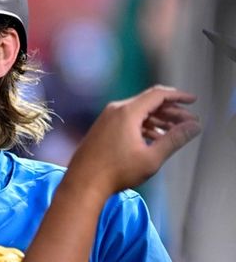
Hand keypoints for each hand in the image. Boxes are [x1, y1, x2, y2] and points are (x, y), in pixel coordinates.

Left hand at [67, 85, 201, 195]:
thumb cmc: (116, 171)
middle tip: (190, 121)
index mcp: (127, 112)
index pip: (157, 94)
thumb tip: (194, 126)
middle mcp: (115, 110)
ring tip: (177, 131)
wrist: (83, 182)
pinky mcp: (103, 128)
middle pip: (149, 103)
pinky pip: (128, 120)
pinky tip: (157, 138)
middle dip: (172, 111)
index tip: (193, 100)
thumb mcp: (151, 157)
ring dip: (159, 120)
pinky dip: (145, 126)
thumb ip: (174, 139)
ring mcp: (107, 118)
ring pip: (139, 113)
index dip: (178, 96)